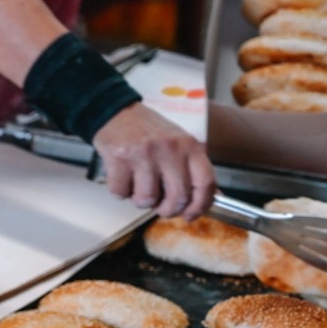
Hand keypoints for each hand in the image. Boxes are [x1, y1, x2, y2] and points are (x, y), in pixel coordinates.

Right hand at [91, 103, 215, 219]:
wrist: (115, 113)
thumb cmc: (148, 132)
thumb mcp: (178, 144)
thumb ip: (193, 168)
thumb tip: (211, 195)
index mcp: (189, 146)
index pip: (205, 183)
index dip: (200, 206)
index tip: (190, 215)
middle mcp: (170, 149)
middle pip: (177, 198)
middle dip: (167, 210)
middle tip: (160, 207)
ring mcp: (144, 154)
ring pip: (146, 200)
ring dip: (140, 200)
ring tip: (138, 185)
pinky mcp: (120, 159)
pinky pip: (121, 193)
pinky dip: (120, 191)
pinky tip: (123, 176)